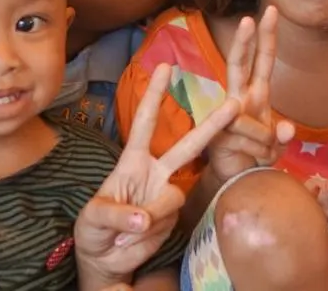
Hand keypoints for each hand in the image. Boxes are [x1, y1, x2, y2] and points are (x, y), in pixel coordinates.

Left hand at [75, 64, 240, 283]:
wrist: (106, 261)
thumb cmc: (94, 231)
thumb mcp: (94, 220)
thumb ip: (118, 215)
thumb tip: (143, 218)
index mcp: (132, 161)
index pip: (145, 122)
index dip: (155, 95)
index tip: (166, 66)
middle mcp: (155, 172)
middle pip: (188, 145)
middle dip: (211, 125)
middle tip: (234, 105)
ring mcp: (166, 195)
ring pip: (173, 196)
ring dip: (149, 216)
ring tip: (125, 235)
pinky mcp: (173, 218)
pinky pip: (169, 221)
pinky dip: (149, 234)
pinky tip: (132, 241)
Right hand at [205, 6, 295, 184]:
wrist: (235, 179)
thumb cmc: (256, 153)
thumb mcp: (276, 144)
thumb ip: (283, 135)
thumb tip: (286, 129)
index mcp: (256, 93)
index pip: (263, 60)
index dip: (267, 37)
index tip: (271, 11)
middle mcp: (238, 98)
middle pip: (239, 65)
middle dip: (244, 42)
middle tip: (248, 19)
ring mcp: (225, 114)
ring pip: (253, 122)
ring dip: (266, 144)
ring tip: (262, 153)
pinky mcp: (217, 132)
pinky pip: (248, 140)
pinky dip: (258, 153)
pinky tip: (250, 159)